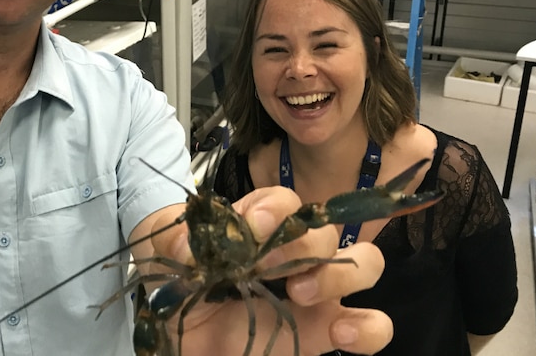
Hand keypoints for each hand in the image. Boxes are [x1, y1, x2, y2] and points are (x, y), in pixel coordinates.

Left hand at [148, 186, 391, 355]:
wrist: (178, 331)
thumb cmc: (177, 280)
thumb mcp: (162, 253)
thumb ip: (174, 243)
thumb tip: (191, 247)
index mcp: (259, 225)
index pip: (283, 201)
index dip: (273, 210)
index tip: (253, 228)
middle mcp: (294, 251)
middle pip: (325, 229)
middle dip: (304, 244)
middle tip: (268, 270)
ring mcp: (317, 289)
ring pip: (365, 263)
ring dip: (343, 273)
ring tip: (302, 295)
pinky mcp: (326, 330)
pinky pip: (373, 325)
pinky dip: (368, 327)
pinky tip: (341, 333)